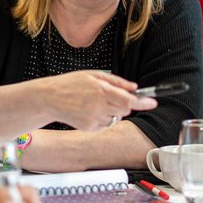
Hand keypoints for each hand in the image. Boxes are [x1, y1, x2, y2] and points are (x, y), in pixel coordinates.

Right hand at [39, 71, 156, 130]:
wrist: (49, 98)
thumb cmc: (70, 84)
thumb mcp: (92, 75)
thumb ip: (115, 81)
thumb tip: (134, 87)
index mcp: (101, 90)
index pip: (128, 99)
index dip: (143, 102)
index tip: (153, 103)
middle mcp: (98, 105)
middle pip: (125, 110)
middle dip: (124, 104)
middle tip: (111, 97)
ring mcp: (93, 118)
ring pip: (115, 118)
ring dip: (112, 111)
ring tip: (94, 102)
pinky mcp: (88, 128)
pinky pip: (104, 124)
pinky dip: (102, 118)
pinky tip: (88, 111)